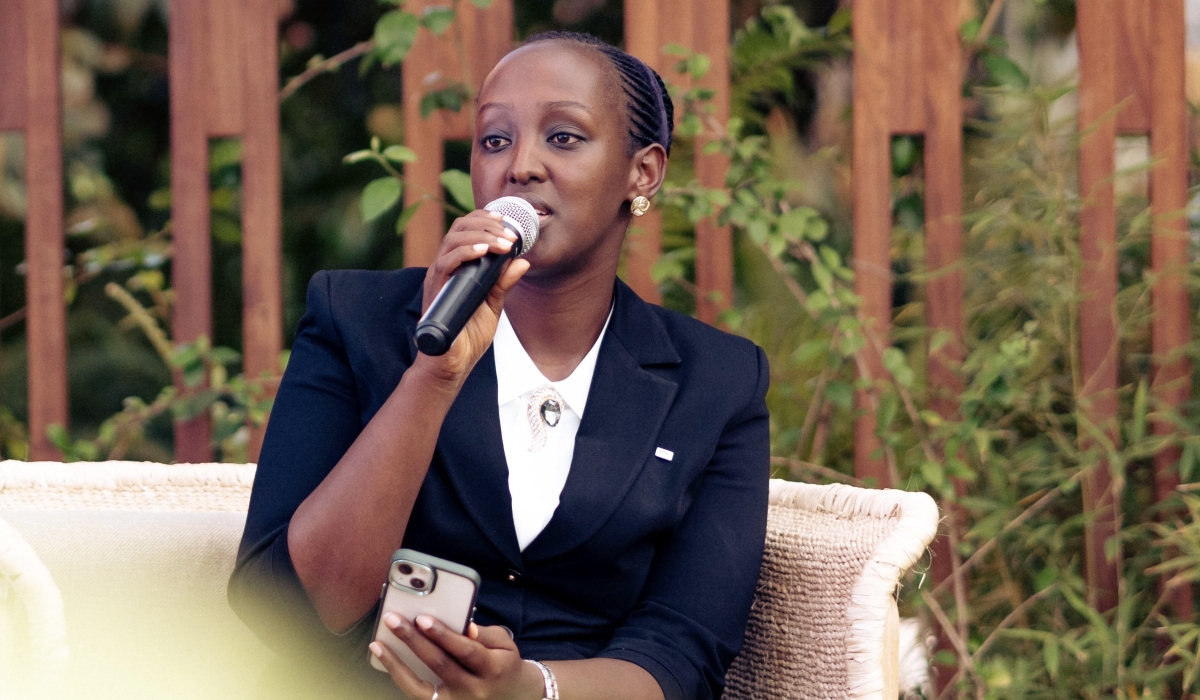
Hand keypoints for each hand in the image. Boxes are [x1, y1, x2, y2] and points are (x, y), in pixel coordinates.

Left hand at [370, 613, 541, 699]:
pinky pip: (415, 695)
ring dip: (396, 664)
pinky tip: (385, 658)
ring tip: (378, 644)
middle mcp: (473, 690)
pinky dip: (398, 677)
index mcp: (492, 669)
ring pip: (420, 688)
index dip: (443, 635)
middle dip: (414, 641)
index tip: (422, 618)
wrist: (511, 696)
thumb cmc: (503, 663)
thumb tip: (465, 626)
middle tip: (393, 620)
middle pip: (440, 665)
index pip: (465, 651)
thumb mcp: (504, 644)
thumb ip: (485, 634)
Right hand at [416, 210, 529, 385]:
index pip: (465, 230)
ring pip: (452, 240)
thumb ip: (504, 283)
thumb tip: (523, 262)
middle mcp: (445, 267)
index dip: (483, 219)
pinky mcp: (435, 289)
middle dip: (487, 225)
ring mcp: (438, 277)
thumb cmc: (469, 335)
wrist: (453, 362)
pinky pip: (446, 262)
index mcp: (457, 267)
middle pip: (458, 228)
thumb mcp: (493, 305)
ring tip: (503, 244)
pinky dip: (466, 252)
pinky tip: (484, 251)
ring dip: (481, 236)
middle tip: (510, 236)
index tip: (506, 221)